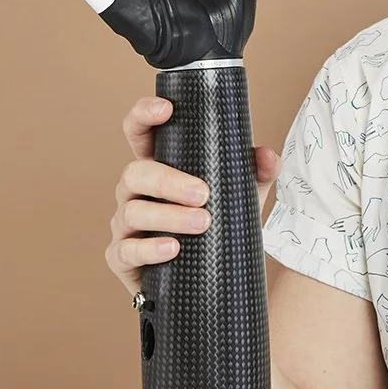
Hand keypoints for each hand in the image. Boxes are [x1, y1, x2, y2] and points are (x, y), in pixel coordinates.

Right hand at [106, 94, 279, 299]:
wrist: (208, 280)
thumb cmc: (217, 228)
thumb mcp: (241, 197)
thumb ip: (256, 173)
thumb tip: (266, 154)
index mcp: (159, 167)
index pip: (140, 134)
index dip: (144, 115)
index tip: (166, 108)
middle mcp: (135, 192)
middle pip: (135, 172)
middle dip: (167, 180)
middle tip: (204, 194)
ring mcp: (125, 224)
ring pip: (132, 211)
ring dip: (168, 216)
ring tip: (201, 223)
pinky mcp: (122, 258)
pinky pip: (126, 250)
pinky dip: (149, 249)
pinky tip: (172, 249)